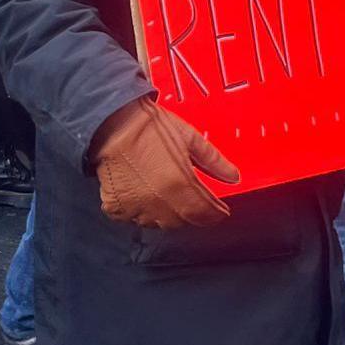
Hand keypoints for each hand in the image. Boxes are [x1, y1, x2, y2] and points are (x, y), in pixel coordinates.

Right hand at [88, 98, 238, 228]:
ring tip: (169, 194)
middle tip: (194, 199)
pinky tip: (146, 196)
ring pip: (161, 223)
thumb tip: (234, 177)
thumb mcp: (189, 137)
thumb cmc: (151, 126)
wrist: (110, 122)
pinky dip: (144, 212)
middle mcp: (158, 202)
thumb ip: (214, 161)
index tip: (220, 211)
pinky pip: (136, 220)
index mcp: (179, 184)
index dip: (215, 214)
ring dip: (170, 215)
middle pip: (184, 221)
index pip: (205, 213)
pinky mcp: (116, 209)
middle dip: (194, 213)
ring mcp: (135, 208)